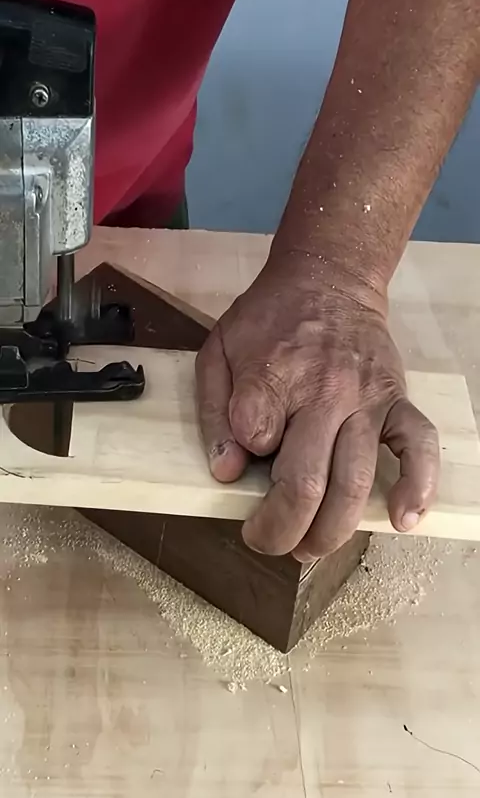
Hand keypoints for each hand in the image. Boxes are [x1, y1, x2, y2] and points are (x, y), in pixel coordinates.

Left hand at [195, 250, 438, 560]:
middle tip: (266, 540)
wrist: (329, 278)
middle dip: (280, 528)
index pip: (254, 436)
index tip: (238, 466)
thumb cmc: (269, 318)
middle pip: (305, 481)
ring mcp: (367, 398)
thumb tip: (227, 469)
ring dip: (330, 530)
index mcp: (272, 374)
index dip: (240, 463)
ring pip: (356, 481)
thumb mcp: (219, 349)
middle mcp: (324, 391)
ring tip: (308, 548)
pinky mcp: (396, 400)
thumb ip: (215, 410)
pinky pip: (418, 445)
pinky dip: (417, 485)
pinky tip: (404, 519)